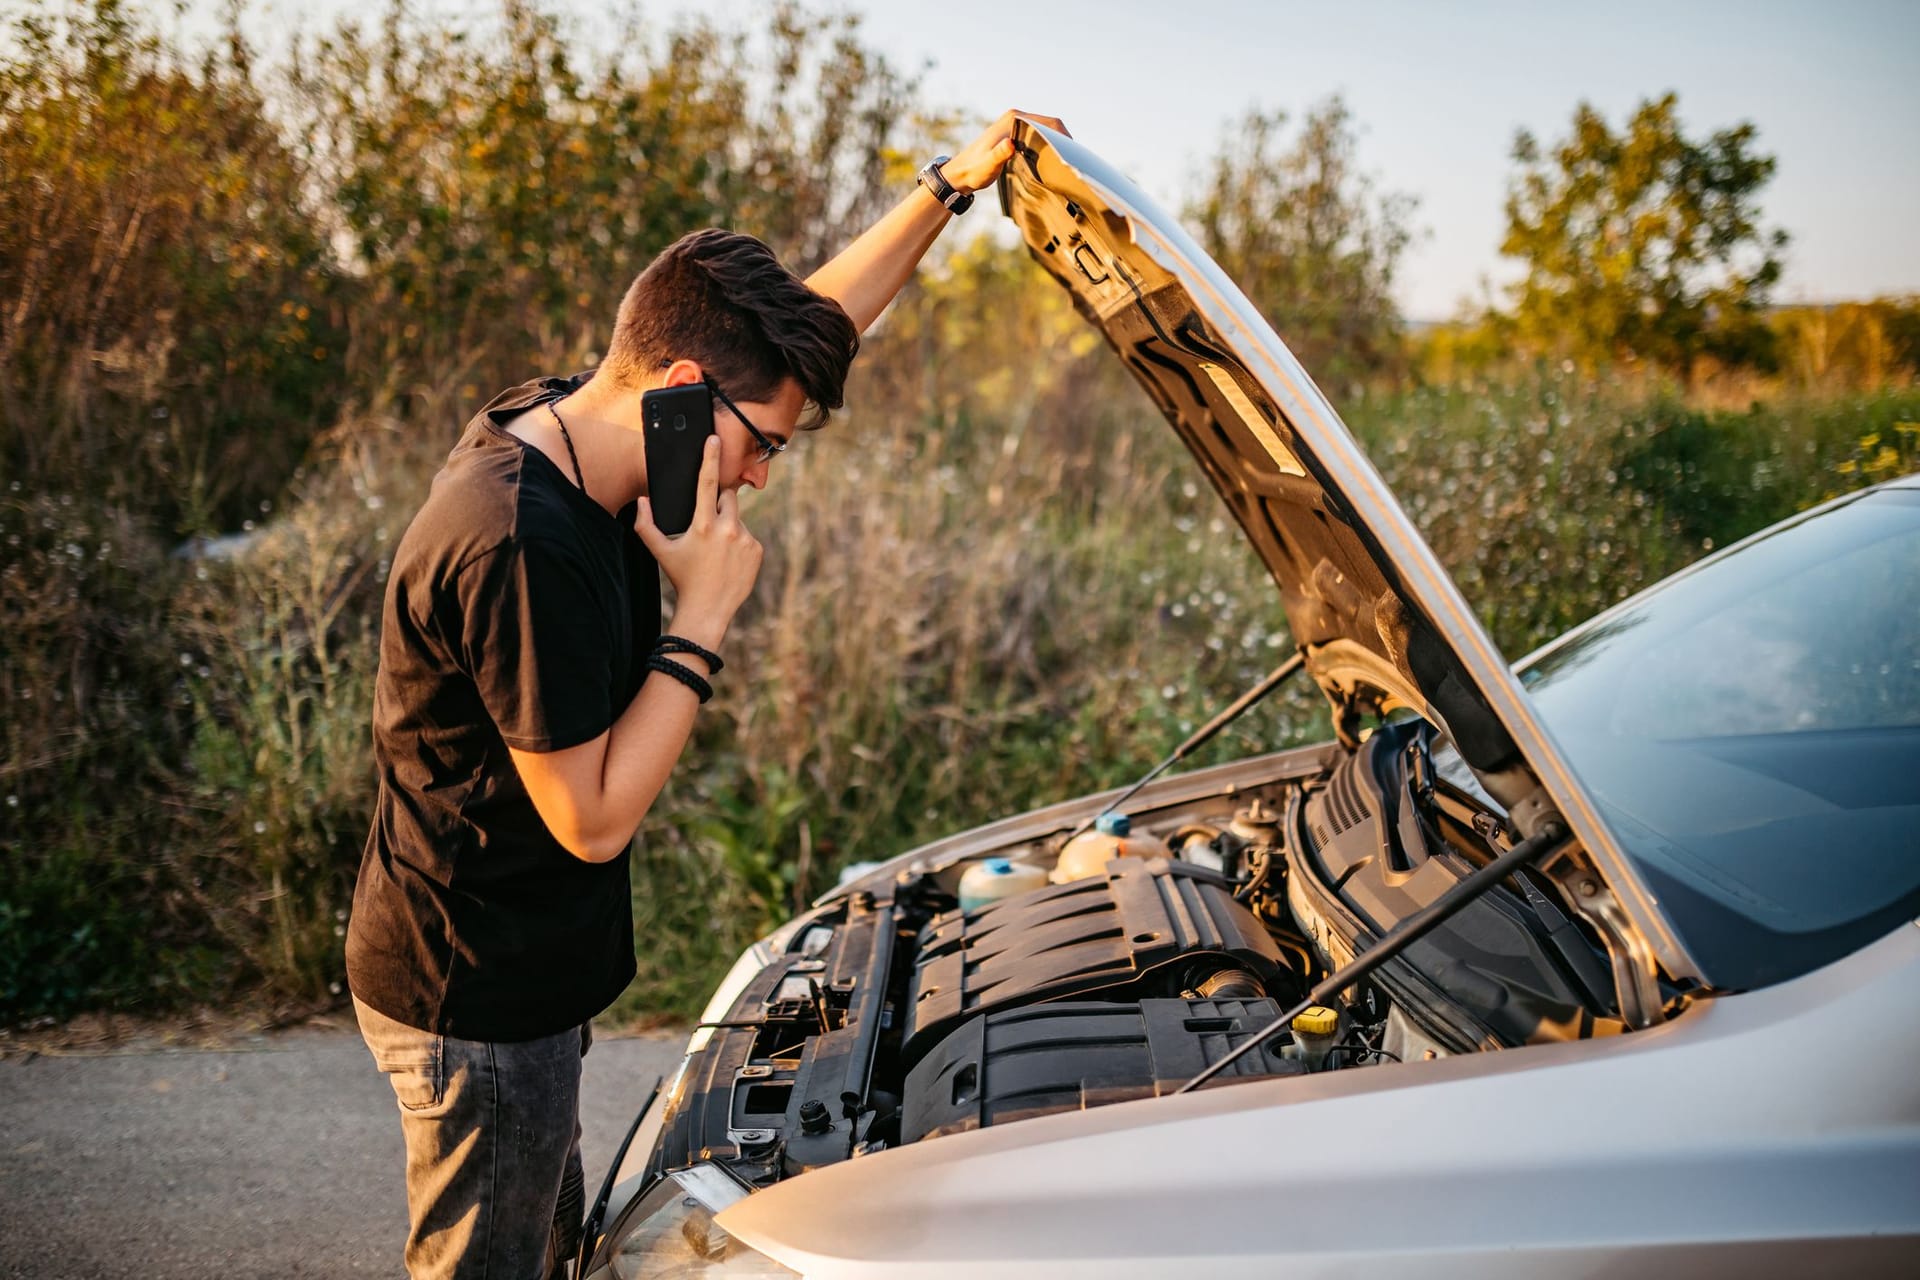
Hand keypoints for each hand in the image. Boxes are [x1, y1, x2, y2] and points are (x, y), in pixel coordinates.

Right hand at [633, 437, 762, 647]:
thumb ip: (646, 525)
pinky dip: (739, 542)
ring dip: (728, 526)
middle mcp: (727, 528)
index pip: (706, 483)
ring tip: (717, 551)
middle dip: (718, 503)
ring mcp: (745, 539)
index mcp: (702, 525)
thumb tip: (642, 501)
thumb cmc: (682, 579)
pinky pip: (748, 536)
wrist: (708, 609)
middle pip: (728, 497)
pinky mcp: (757, 550)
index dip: (710, 458)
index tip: (714, 439)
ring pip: (737, 518)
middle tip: (707, 525)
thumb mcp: (660, 552)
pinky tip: (729, 559)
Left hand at [942, 110, 1069, 193]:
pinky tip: (1054, 159)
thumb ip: (999, 155)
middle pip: (1050, 124)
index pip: (1049, 122)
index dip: (1064, 136)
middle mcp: (1016, 117)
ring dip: (1058, 142)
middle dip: (1064, 139)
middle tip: (1075, 160)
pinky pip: (1039, 134)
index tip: (1073, 153)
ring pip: (1046, 129)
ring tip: (1068, 161)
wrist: (960, 174)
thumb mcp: (987, 165)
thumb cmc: (973, 171)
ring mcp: (1016, 124)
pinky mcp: (1015, 134)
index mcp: (1014, 120)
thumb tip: (1010, 144)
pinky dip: (1049, 144)